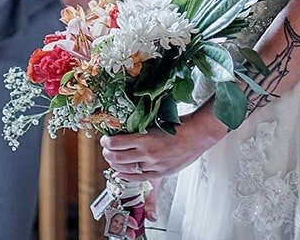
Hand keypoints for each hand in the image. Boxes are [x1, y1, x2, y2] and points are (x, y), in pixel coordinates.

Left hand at [100, 106, 226, 181]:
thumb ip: (140, 129)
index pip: (116, 143)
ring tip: (111, 159)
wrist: (196, 135)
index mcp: (144, 138)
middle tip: (105, 149)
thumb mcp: (155, 123)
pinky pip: (138, 178)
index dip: (106, 142)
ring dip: (115, 164)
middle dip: (107, 153)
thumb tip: (124, 129)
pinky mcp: (160, 174)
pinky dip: (126, 175)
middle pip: (118, 157)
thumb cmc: (178, 126)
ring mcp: (153, 166)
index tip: (103, 139)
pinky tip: (122, 171)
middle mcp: (147, 154)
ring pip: (126, 169)